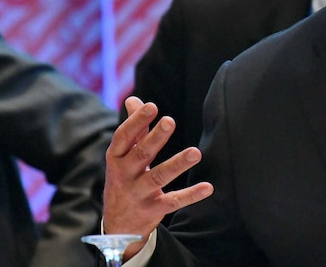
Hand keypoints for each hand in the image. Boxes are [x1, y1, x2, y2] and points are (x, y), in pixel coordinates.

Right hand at [103, 97, 213, 257]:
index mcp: (117, 158)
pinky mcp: (153, 210)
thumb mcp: (122, 157)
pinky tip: (208, 187)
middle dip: (155, 138)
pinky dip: (191, 195)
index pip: (124, 137)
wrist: (117, 227)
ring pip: (158, 177)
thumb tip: (133, 99)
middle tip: (170, 121)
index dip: (136, 121)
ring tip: (196, 153)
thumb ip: (134, 130)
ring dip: (177, 164)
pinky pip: (173, 201)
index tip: (152, 106)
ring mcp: (139, 193)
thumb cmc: (124, 180)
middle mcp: (125, 175)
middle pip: (141, 154)